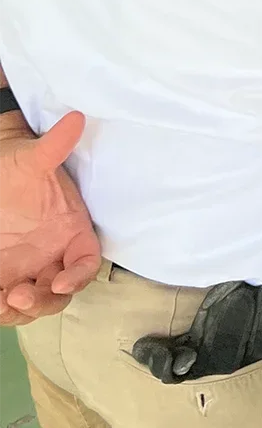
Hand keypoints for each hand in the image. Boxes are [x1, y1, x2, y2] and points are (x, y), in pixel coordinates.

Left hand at [0, 112, 101, 326]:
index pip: (86, 261)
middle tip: (20, 295)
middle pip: (61, 291)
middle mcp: (54, 254)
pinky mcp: (8, 275)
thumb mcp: (32, 159)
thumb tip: (76, 118)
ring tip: (2, 302)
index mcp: (70, 231)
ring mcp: (31, 267)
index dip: (80, 275)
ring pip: (37, 300)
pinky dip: (4, 307)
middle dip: (44, 300)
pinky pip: (9, 300)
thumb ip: (53, 146)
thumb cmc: (16, 165)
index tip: (62, 282)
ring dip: (23, 309)